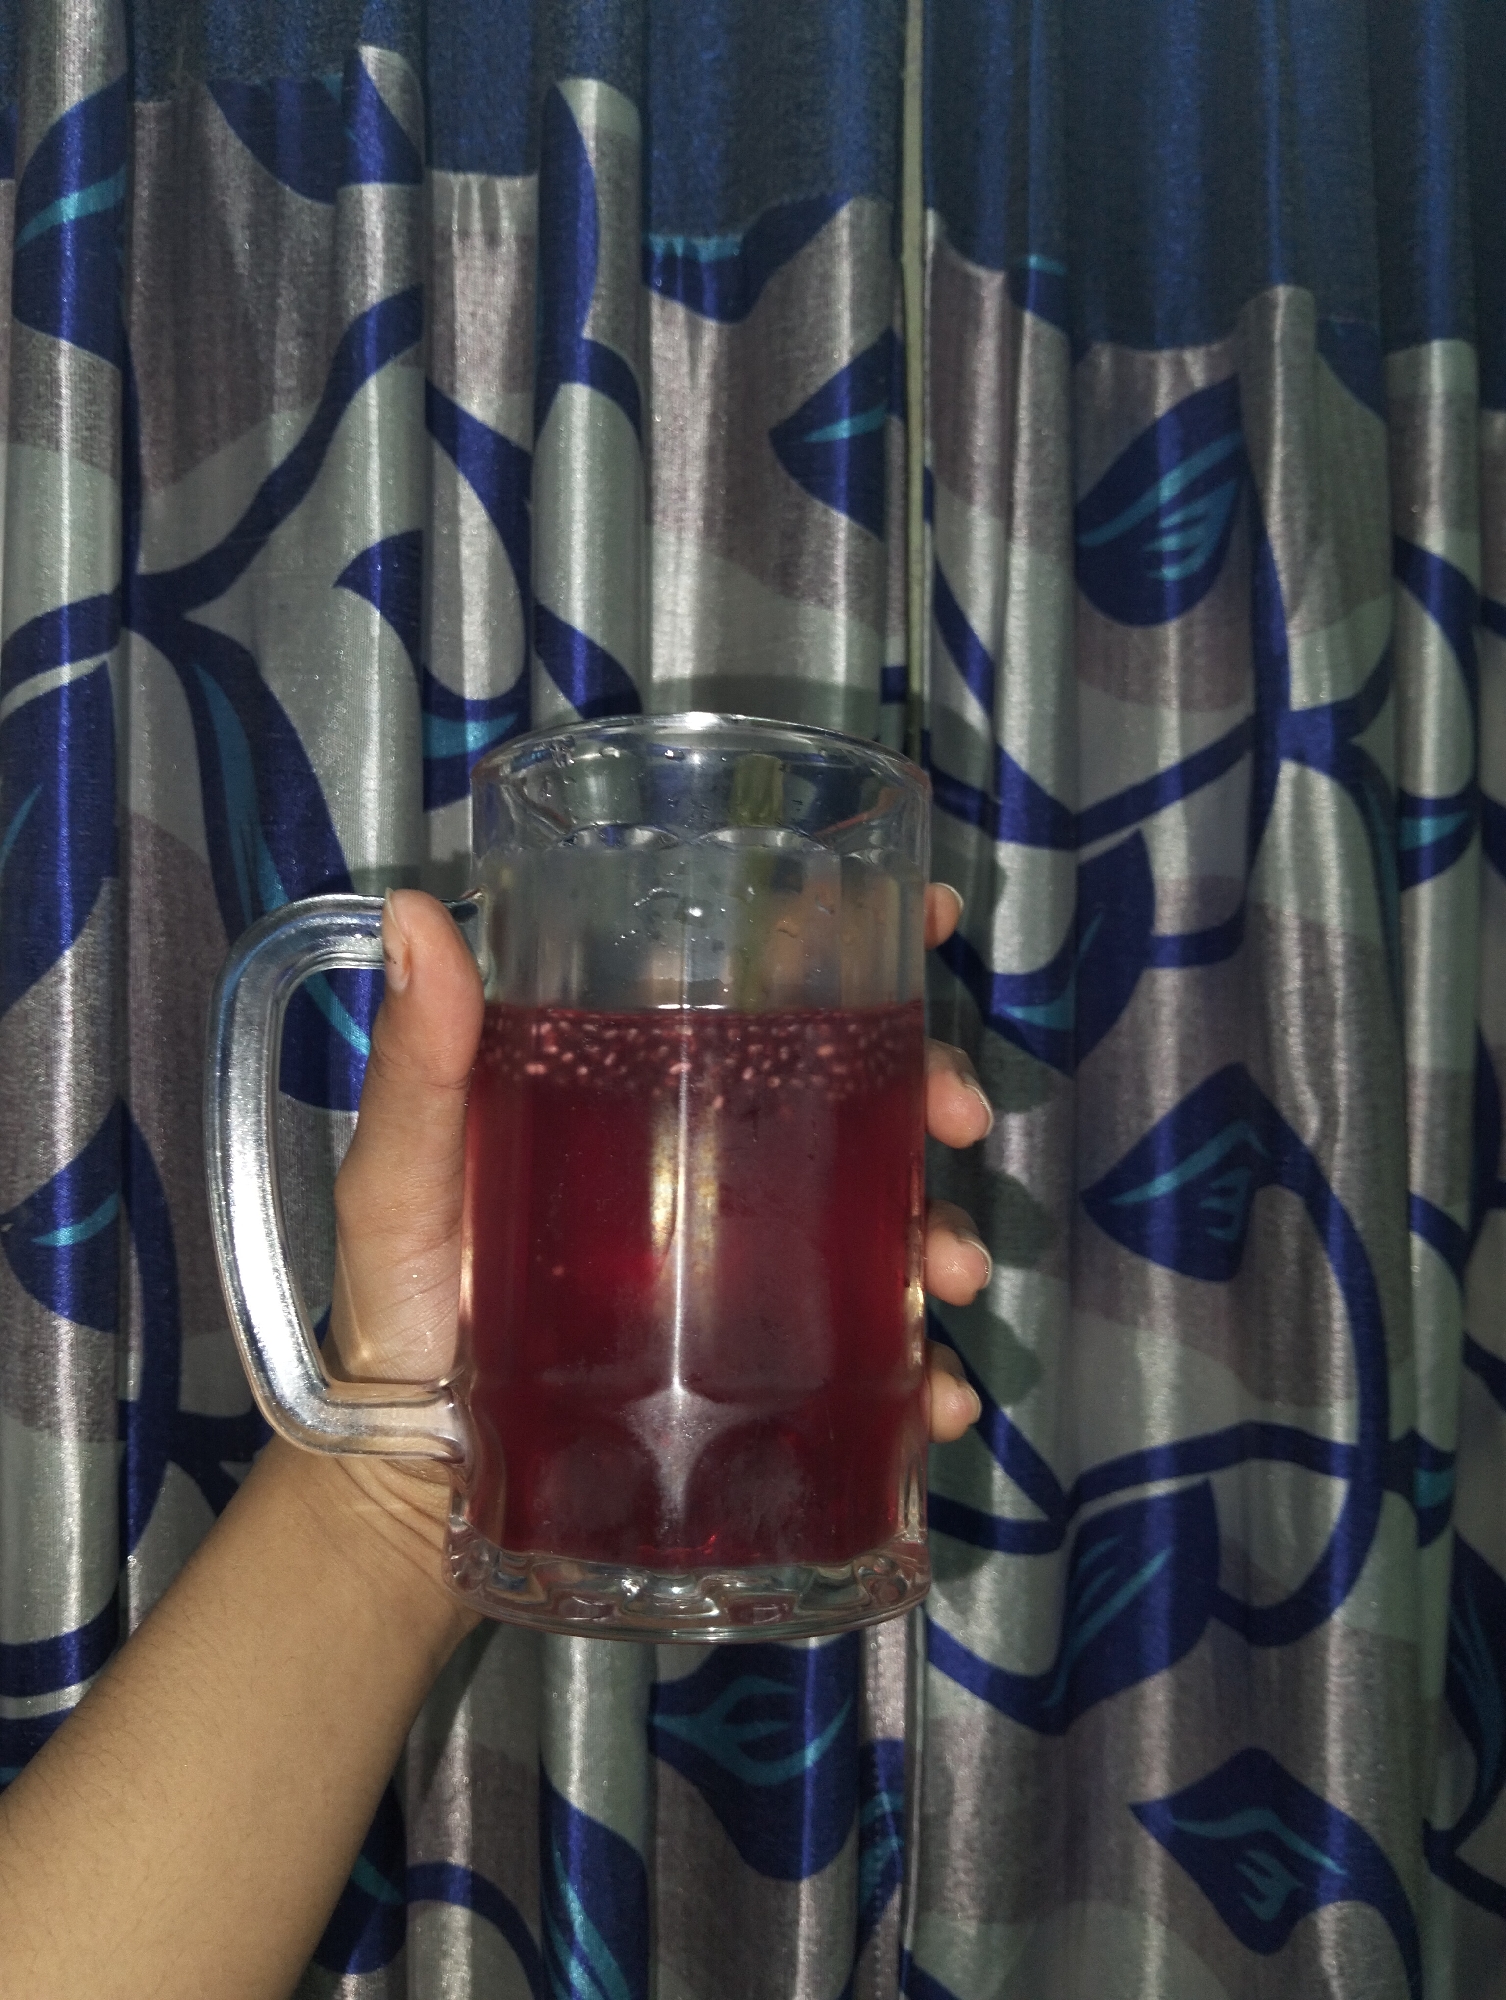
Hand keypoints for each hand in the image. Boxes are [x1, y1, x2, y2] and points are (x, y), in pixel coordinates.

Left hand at [326, 885, 990, 1552]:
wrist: (413, 1500)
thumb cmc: (400, 1320)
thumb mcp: (406, 1185)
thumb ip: (417, 1067)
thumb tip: (418, 914)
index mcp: (636, 1093)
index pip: (754, 991)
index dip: (849, 940)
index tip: (928, 913)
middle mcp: (708, 1169)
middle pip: (851, 1095)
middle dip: (931, 1087)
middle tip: (959, 1117)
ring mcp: (746, 1274)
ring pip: (884, 1220)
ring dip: (944, 1230)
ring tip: (952, 1269)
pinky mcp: (766, 1380)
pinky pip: (873, 1364)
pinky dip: (927, 1377)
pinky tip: (937, 1400)